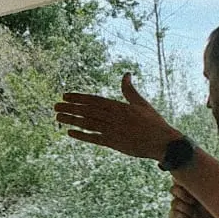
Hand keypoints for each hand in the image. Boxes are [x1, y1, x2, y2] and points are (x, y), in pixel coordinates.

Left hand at [55, 73, 180, 162]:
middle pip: (87, 111)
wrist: (163, 142)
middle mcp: (114, 117)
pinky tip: (69, 132)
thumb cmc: (153, 122)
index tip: (65, 95)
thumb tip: (126, 74)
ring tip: (57, 117)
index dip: (78, 97)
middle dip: (70, 107)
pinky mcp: (114, 143)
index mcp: (120, 106)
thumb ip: (129, 90)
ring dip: (71, 120)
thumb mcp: (141, 103)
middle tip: (55, 105)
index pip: (94, 100)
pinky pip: (94, 138)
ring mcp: (113, 130)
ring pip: (88, 123)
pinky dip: (81, 135)